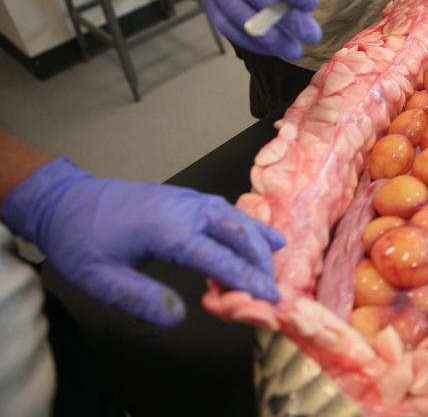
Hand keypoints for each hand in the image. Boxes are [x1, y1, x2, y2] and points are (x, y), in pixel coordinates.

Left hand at [1, 158, 284, 326]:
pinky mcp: (184, 198)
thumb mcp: (99, 279)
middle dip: (260, 260)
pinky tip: (256, 232)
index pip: (220, 258)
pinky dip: (246, 222)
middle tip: (273, 287)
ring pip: (235, 216)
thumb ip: (140, 298)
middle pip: (238, 232)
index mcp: (169, 230)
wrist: (64, 199)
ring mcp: (187, 199)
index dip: (247, 279)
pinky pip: (224, 208)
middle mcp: (186, 210)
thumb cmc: (80, 240)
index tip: (270, 297)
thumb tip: (179, 317)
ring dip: (257, 239)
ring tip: (276, 258)